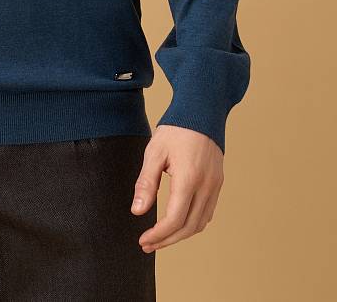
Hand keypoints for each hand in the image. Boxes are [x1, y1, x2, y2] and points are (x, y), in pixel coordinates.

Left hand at [130, 125, 224, 252]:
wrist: (202, 111)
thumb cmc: (176, 129)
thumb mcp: (154, 152)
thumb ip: (146, 182)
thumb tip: (137, 211)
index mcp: (189, 179)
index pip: (174, 219)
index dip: (158, 234)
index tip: (143, 240)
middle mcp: (206, 186)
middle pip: (188, 227)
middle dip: (167, 240)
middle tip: (148, 244)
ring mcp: (215, 185)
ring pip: (200, 223)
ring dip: (180, 235)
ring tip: (161, 237)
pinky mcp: (218, 182)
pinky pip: (207, 212)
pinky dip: (193, 223)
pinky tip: (178, 222)